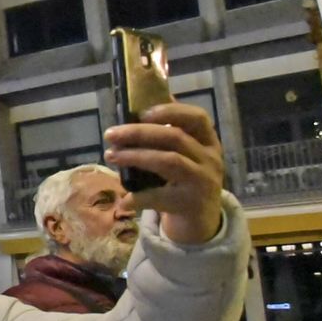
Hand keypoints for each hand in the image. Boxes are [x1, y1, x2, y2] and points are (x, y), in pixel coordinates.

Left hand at [104, 102, 224, 243]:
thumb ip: (170, 131)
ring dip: (135, 156)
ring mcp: (202, 181)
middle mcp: (210, 158)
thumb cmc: (186, 177)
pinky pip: (161, 196)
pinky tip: (123, 199)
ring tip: (111, 155)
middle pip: (175, 137)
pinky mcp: (190, 203)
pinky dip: (139, 196)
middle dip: (139, 133)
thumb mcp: (186, 154)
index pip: (198, 118)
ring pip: (168, 161)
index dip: (171, 111)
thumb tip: (142, 102)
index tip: (142, 113)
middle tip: (111, 134)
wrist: (202, 218)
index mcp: (208, 141)